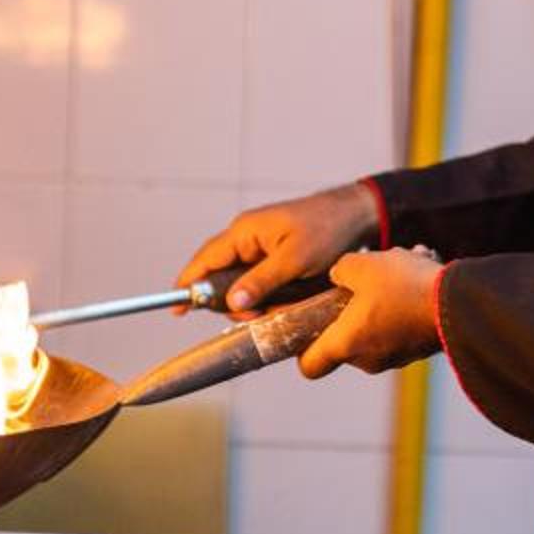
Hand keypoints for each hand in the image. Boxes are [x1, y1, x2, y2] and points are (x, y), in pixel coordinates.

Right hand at [177, 184, 378, 312]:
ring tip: (276, 308)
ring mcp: (260, 246)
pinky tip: (283, 302)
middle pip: (221, 276)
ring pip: (242, 282)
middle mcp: (247, 237)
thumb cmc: (328, 230)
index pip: (206, 259)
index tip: (177, 308)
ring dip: (254, 300)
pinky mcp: (274, 255)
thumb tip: (232, 303)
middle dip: (233, 302)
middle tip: (253, 317)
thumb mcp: (295, 261)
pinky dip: (268, 294)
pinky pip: (260, 280)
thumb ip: (261, 282)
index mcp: (245, 231)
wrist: (357, 216)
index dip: (189, 284)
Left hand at [298, 247, 443, 379]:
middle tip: (361, 284)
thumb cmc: (403, 286)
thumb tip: (339, 275)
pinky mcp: (417, 350)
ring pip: (375, 329)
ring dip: (380, 304)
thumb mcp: (362, 264)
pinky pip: (400, 327)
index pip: (310, 366)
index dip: (301, 351)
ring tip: (398, 270)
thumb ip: (342, 270)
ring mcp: (394, 357)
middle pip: (344, 342)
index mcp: (345, 344)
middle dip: (349, 312)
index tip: (306, 329)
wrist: (458, 303)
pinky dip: (403, 306)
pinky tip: (417, 276)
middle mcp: (367, 359)